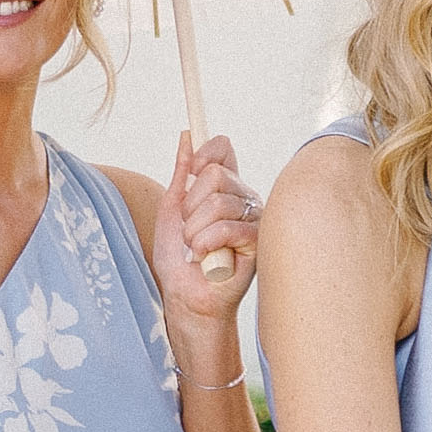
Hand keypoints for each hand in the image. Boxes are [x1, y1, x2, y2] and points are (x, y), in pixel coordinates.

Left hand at [154, 131, 261, 347]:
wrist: (186, 295)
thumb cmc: (178, 258)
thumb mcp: (172, 209)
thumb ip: (181, 172)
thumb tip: (187, 135)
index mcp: (224, 186)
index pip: (222, 149)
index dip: (204, 154)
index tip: (188, 172)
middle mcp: (243, 197)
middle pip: (214, 174)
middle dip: (190, 206)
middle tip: (189, 230)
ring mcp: (254, 217)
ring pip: (218, 202)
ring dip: (195, 231)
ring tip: (197, 249)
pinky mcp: (258, 241)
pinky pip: (227, 227)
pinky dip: (207, 244)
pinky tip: (208, 258)